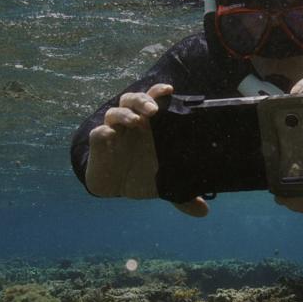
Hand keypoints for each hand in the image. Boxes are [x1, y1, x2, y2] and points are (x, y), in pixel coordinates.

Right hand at [86, 83, 208, 216]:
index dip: (159, 92)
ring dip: (125, 114)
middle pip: (133, 100)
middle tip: (153, 110)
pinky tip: (109, 134)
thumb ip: (183, 197)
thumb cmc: (140, 175)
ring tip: (135, 121)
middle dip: (143, 100)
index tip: (170, 90)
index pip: (153, 101)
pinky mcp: (99, 143)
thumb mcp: (163, 185)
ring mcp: (114, 131)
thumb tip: (203, 212)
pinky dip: (104, 132)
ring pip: (115, 112)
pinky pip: (99, 133)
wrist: (113, 186)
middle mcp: (131, 123)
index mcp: (149, 126)